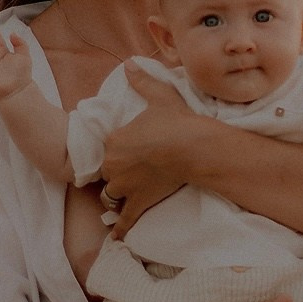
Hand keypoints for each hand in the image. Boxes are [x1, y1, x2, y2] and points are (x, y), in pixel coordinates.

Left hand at [100, 62, 197, 235]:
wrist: (196, 148)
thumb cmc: (178, 122)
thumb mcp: (159, 97)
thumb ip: (141, 81)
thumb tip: (128, 64)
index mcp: (114, 141)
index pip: (106, 147)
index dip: (115, 148)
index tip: (126, 148)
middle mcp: (115, 165)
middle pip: (107, 171)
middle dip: (116, 171)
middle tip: (130, 168)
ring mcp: (126, 186)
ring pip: (111, 194)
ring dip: (116, 195)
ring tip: (123, 195)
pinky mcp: (140, 201)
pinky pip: (125, 219)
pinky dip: (120, 229)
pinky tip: (116, 238)